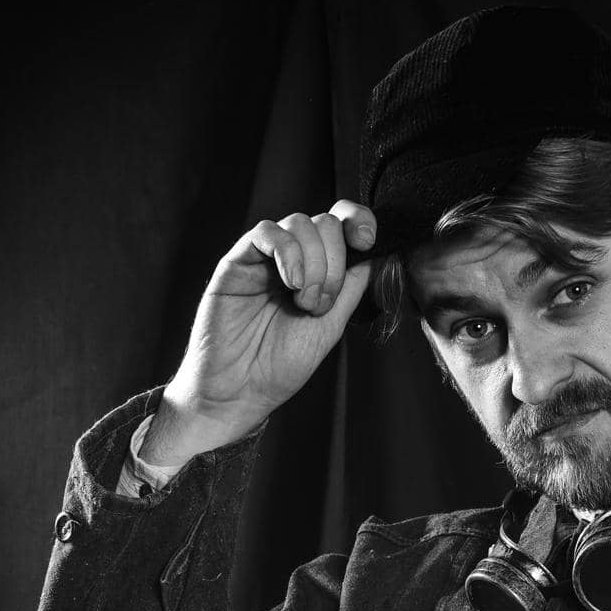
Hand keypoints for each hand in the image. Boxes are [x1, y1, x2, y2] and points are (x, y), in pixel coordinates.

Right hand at [142, 199, 377, 462]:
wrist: (240, 391)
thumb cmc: (279, 365)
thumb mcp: (330, 326)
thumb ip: (350, 289)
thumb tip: (372, 253)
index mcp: (316, 271)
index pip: (341, 225)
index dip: (359, 220)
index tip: (369, 239)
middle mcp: (292, 259)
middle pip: (325, 223)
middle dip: (334, 262)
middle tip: (321, 303)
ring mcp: (264, 258)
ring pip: (299, 223)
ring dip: (313, 263)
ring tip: (304, 302)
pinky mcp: (238, 261)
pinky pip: (266, 232)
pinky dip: (287, 253)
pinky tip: (291, 283)